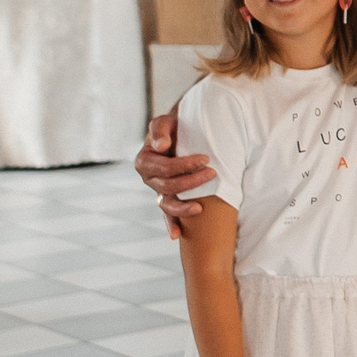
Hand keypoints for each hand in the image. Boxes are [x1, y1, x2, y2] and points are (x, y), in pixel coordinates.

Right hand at [136, 111, 214, 235]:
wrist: (181, 134)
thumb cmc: (173, 127)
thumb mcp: (165, 122)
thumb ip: (159, 130)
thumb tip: (161, 146)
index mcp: (145, 162)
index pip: (165, 168)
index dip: (185, 165)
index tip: (205, 159)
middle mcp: (149, 179)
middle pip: (168, 186)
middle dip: (191, 182)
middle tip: (212, 173)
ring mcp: (159, 191)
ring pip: (167, 204)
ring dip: (183, 207)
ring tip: (199, 208)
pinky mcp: (169, 198)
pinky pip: (167, 214)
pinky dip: (170, 224)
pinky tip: (175, 234)